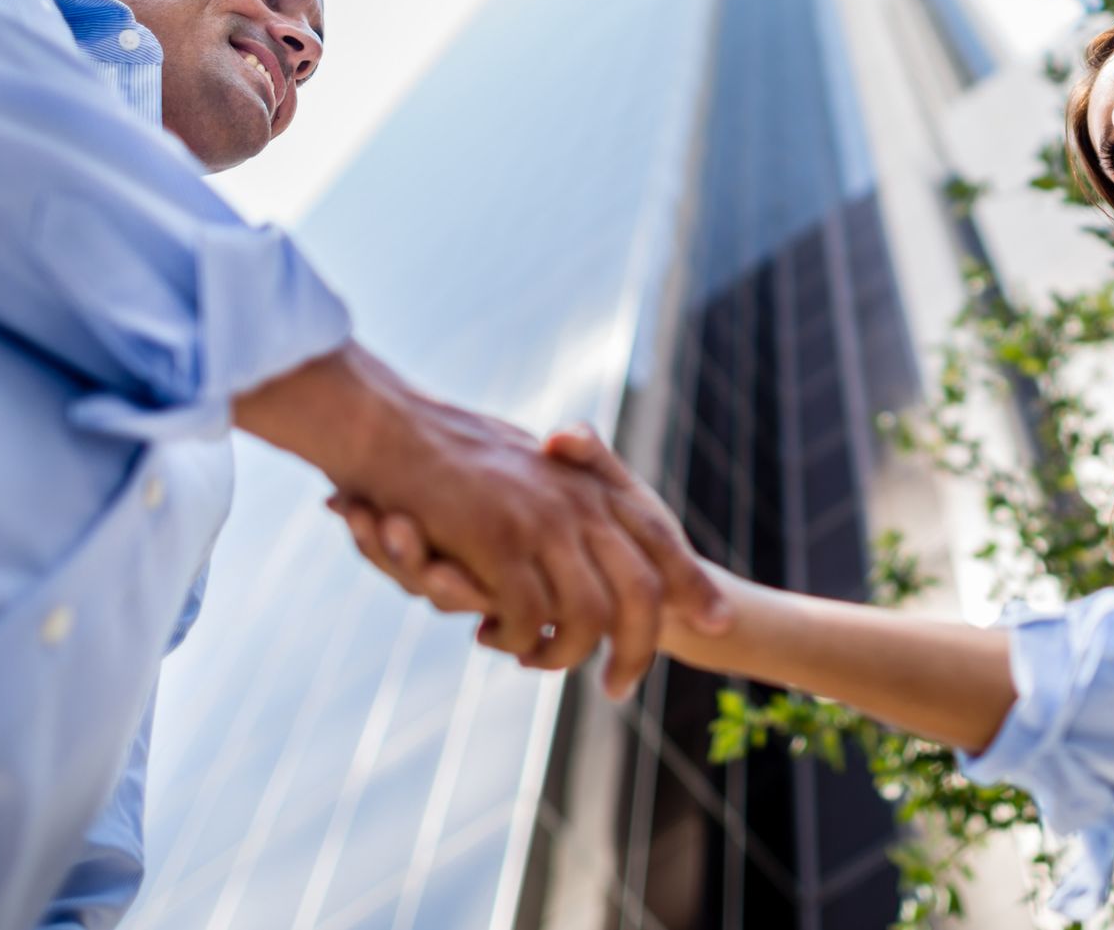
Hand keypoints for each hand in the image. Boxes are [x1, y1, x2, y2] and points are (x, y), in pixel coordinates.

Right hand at [235, 344, 730, 694]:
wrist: (393, 425)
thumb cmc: (452, 448)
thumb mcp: (531, 466)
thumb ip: (568, 488)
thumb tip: (599, 518)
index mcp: (590, 482)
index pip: (658, 538)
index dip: (690, 582)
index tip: (720, 623)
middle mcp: (578, 502)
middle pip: (641, 591)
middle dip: (640, 647)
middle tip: (619, 688)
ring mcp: (543, 521)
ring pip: (588, 613)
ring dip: (566, 655)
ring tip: (537, 664)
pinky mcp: (500, 543)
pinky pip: (529, 613)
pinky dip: (516, 638)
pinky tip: (495, 640)